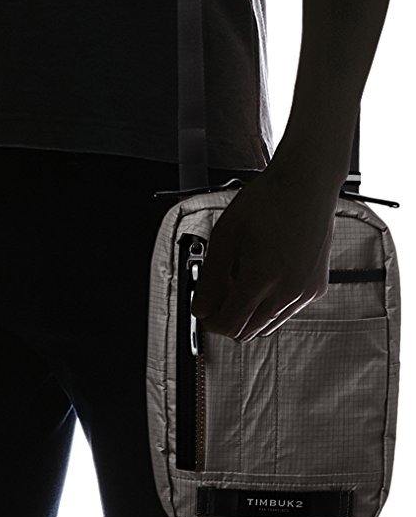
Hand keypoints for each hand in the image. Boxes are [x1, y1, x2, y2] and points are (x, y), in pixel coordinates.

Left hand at [191, 161, 338, 342]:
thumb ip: (210, 277)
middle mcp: (288, 291)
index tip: (204, 309)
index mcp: (262, 277)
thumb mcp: (225, 235)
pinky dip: (271, 304)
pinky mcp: (316, 288)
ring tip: (242, 280)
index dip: (211, 322)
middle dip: (227, 318)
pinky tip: (265, 276)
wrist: (307, 184)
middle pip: (247, 332)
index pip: (230, 325)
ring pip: (267, 325)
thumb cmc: (266, 201)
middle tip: (218, 294)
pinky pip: (287, 311)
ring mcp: (305, 292)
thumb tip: (200, 309)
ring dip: (249, 313)